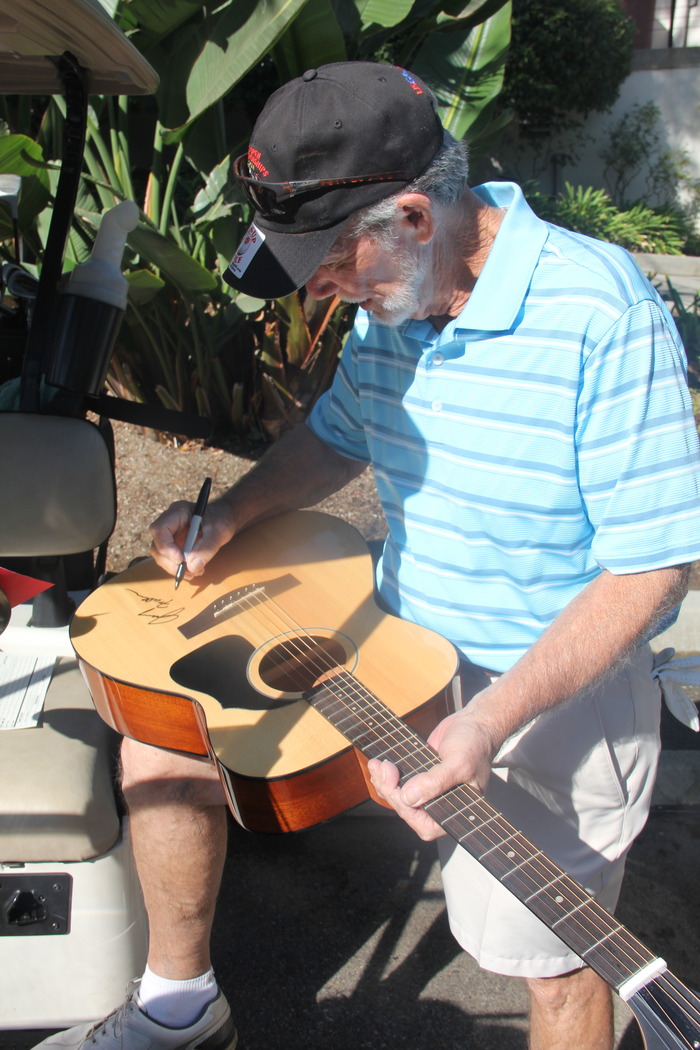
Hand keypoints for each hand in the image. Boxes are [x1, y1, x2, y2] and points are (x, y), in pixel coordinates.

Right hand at [149, 499, 235, 580]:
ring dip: (175, 568)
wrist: (224, 518)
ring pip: (161, 555)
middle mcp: (169, 523)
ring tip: (194, 572)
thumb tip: (192, 566)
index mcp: (178, 512)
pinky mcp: (174, 545)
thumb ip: (206, 548)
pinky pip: (169, 559)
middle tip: (189, 572)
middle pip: (157, 545)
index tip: (180, 560)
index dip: (166, 547)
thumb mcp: (219, 532)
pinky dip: (179, 568)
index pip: (160, 529)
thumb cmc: (221, 519)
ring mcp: (169, 534)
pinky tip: (194, 570)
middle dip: (171, 563)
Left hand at [368, 703, 498, 841]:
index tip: (399, 791)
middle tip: (386, 769)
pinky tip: (380, 764)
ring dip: (384, 783)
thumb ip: (435, 782)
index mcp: (455, 810)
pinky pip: (399, 783)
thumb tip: (408, 797)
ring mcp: (428, 790)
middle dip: (391, 791)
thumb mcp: (458, 763)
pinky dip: (387, 776)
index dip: (407, 812)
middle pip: (407, 810)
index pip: (426, 826)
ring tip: (378, 765)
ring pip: (399, 798)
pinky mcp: (420, 776)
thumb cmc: (475, 745)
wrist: (473, 723)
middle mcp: (441, 804)